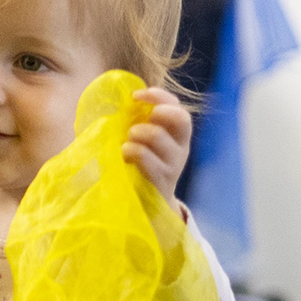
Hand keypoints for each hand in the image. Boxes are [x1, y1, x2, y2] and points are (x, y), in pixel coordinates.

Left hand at [122, 87, 191, 217]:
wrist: (150, 205)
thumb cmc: (143, 167)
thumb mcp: (146, 143)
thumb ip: (141, 124)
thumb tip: (119, 102)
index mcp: (178, 135)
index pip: (178, 107)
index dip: (160, 96)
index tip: (136, 95)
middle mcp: (181, 148)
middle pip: (181, 119)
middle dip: (159, 111)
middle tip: (139, 119)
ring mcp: (173, 164)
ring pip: (159, 136)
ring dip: (138, 132)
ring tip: (128, 139)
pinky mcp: (161, 180)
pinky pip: (146, 158)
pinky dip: (132, 151)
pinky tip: (124, 153)